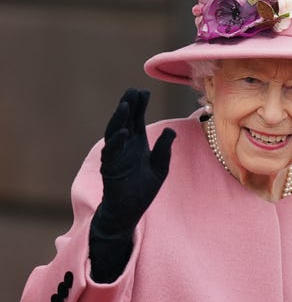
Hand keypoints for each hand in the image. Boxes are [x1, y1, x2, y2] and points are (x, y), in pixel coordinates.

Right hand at [95, 88, 175, 234]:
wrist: (130, 210)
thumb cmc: (143, 190)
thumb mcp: (160, 167)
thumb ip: (164, 149)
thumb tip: (171, 130)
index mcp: (137, 144)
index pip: (136, 120)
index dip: (139, 106)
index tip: (144, 92)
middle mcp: (125, 146)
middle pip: (124, 121)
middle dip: (128, 106)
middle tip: (133, 91)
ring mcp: (115, 156)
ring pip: (114, 132)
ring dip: (119, 118)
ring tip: (126, 105)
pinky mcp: (110, 168)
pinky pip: (111, 152)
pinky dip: (117, 141)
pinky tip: (124, 131)